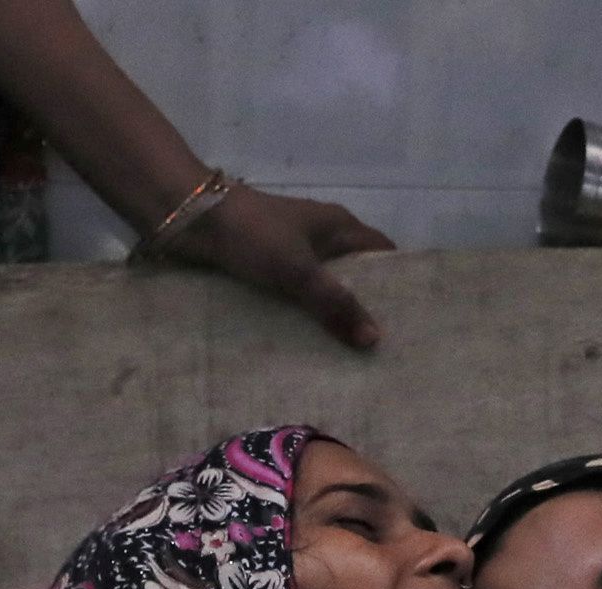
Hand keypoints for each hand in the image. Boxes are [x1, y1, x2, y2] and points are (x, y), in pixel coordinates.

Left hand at [183, 186, 394, 348]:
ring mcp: (291, 251)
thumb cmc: (253, 234)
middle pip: (354, 274)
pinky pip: (292, 295)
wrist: (191, 217)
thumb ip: (335, 304)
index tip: (410, 320)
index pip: (382, 253)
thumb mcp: (299, 270)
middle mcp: (320, 236)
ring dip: (330, 316)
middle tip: (379, 352)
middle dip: (365, 307)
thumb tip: (375, 340)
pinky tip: (302, 347)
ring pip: (322, 287)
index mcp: (338, 226)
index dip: (398, 281)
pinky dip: (300, 316)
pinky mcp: (265, 266)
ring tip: (346, 359)